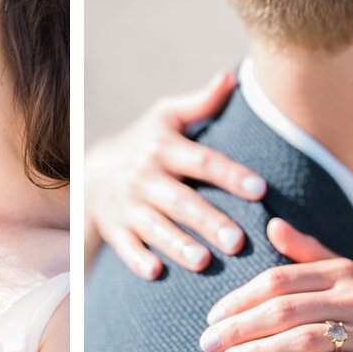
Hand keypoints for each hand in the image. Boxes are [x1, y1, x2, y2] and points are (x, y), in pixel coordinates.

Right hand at [86, 72, 265, 278]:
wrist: (92, 173)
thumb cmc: (145, 143)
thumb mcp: (167, 117)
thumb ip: (202, 103)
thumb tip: (233, 77)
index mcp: (164, 148)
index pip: (203, 161)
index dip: (231, 175)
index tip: (260, 190)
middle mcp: (144, 176)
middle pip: (180, 201)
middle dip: (208, 221)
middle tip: (238, 241)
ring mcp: (127, 205)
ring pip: (155, 227)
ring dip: (177, 245)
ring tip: (203, 262)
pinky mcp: (115, 229)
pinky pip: (125, 247)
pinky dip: (138, 260)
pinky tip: (156, 274)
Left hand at [198, 218, 352, 351]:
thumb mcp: (351, 273)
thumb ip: (309, 252)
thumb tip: (271, 224)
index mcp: (342, 272)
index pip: (279, 280)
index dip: (241, 298)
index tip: (211, 317)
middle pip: (285, 309)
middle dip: (240, 327)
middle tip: (207, 345)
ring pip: (306, 339)